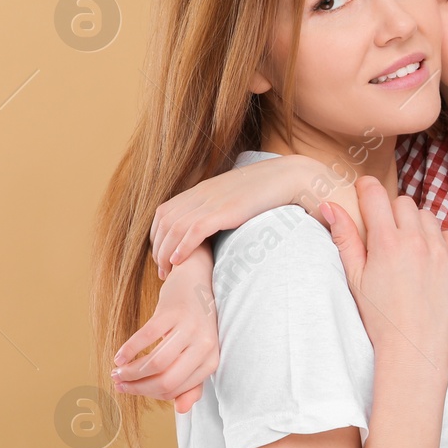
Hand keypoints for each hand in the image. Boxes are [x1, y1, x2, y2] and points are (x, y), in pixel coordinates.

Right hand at [112, 246, 218, 412]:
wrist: (198, 280)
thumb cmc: (195, 323)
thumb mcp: (198, 353)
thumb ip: (191, 383)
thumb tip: (181, 410)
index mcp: (212, 360)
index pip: (176, 389)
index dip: (149, 393)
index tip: (130, 390)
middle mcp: (205, 345)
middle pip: (166, 380)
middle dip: (138, 387)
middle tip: (119, 384)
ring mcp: (190, 327)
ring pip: (156, 362)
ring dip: (130, 371)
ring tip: (117, 371)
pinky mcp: (173, 311)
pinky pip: (147, 337)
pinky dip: (129, 349)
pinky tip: (119, 355)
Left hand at [151, 155, 326, 278]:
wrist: (290, 176)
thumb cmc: (269, 190)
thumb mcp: (236, 196)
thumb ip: (222, 206)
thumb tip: (217, 225)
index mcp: (203, 190)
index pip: (165, 211)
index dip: (157, 234)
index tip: (162, 254)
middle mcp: (202, 194)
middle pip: (165, 222)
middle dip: (158, 248)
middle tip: (161, 270)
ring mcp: (212, 201)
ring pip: (174, 228)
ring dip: (165, 252)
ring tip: (167, 271)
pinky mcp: (225, 211)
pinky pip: (193, 231)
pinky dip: (181, 247)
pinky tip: (178, 261)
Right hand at [323, 176, 447, 360]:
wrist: (415, 347)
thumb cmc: (380, 318)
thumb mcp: (355, 279)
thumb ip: (345, 239)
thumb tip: (330, 206)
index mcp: (386, 243)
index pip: (375, 195)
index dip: (367, 189)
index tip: (364, 191)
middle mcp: (416, 241)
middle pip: (404, 203)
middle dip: (392, 211)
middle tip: (386, 234)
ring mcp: (440, 251)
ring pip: (428, 217)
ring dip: (416, 225)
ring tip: (408, 250)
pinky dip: (439, 241)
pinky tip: (428, 260)